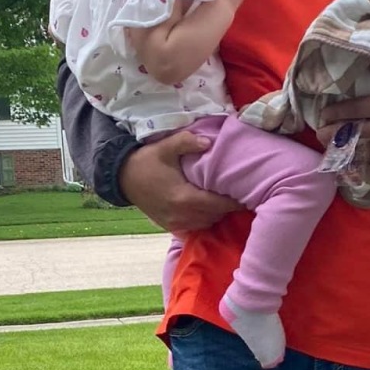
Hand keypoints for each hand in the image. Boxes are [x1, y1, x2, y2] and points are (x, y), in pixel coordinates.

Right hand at [116, 129, 238, 233]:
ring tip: (224, 200)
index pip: (217, 204)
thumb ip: (187, 142)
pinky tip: (207, 207)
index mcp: (183, 197)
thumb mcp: (165, 147)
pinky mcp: (169, 226)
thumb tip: (209, 142)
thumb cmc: (145, 161)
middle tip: (239, 194)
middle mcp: (181, 214)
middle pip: (215, 215)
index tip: (247, 194)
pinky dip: (204, 219)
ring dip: (216, 213)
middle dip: (227, 207)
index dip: (234, 201)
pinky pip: (194, 227)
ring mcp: (175, 223)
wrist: (122, 178)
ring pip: (206, 223)